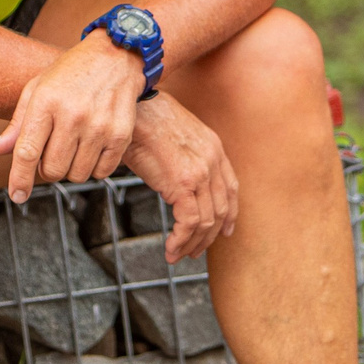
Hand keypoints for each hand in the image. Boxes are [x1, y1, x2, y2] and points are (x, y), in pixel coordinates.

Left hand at [0, 34, 146, 201]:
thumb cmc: (71, 73)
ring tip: (73, 145)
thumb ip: (17, 124)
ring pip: (76, 174)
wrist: (116, 56)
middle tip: (52, 151)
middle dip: (46, 169)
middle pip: (52, 169)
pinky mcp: (121, 134)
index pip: (27, 152)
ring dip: (70, 168)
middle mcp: (73, 115)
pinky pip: (101, 172)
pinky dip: (94, 168)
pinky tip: (92, 147)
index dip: (19, 179)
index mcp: (45, 102)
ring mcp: (99, 126)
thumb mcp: (37, 89)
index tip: (17, 195)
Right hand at [120, 93, 237, 262]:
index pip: (231, 189)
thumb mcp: (173, 137)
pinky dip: (180, 240)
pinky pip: (189, 222)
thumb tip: (173, 181)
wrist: (133, 109)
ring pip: (206, 221)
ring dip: (191, 243)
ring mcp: (201, 172)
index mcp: (213, 148)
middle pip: (221, 210)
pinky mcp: (183, 183)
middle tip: (194, 251)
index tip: (224, 231)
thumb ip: (182, 158)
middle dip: (208, 236)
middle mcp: (213, 160)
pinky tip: (170, 248)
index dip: (230, 214)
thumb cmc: (143, 120)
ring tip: (177, 254)